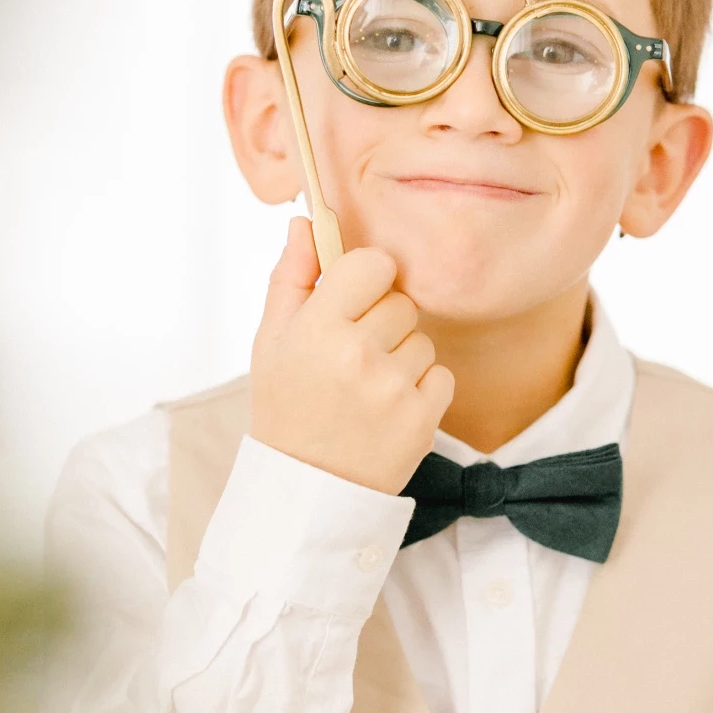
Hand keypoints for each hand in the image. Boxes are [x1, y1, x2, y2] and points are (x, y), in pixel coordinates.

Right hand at [250, 218, 453, 496]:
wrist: (308, 489)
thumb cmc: (286, 407)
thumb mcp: (271, 341)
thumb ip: (291, 277)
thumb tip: (307, 222)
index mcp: (317, 328)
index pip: (373, 263)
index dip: (367, 278)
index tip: (355, 298)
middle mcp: (358, 354)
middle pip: (401, 301)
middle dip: (382, 321)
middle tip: (352, 357)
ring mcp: (393, 388)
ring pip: (422, 338)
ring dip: (402, 356)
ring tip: (367, 389)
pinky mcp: (422, 418)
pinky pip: (441, 374)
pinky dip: (421, 388)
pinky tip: (389, 409)